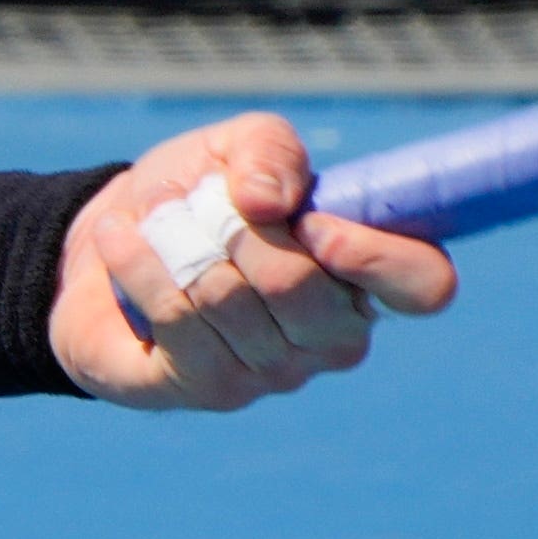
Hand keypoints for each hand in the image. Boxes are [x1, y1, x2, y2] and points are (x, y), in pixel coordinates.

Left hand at [51, 113, 452, 409]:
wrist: (111, 242)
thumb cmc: (196, 196)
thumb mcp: (236, 148)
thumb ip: (270, 151)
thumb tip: (268, 200)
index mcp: (367, 276)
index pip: (426, 285)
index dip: (377, 255)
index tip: (314, 222)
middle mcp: (333, 337)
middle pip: (301, 288)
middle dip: (236, 227)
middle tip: (204, 204)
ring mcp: (274, 375)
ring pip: (228, 298)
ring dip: (178, 238)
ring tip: (156, 220)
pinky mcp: (209, 391)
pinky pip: (178, 318)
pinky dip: (139, 264)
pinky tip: (122, 240)